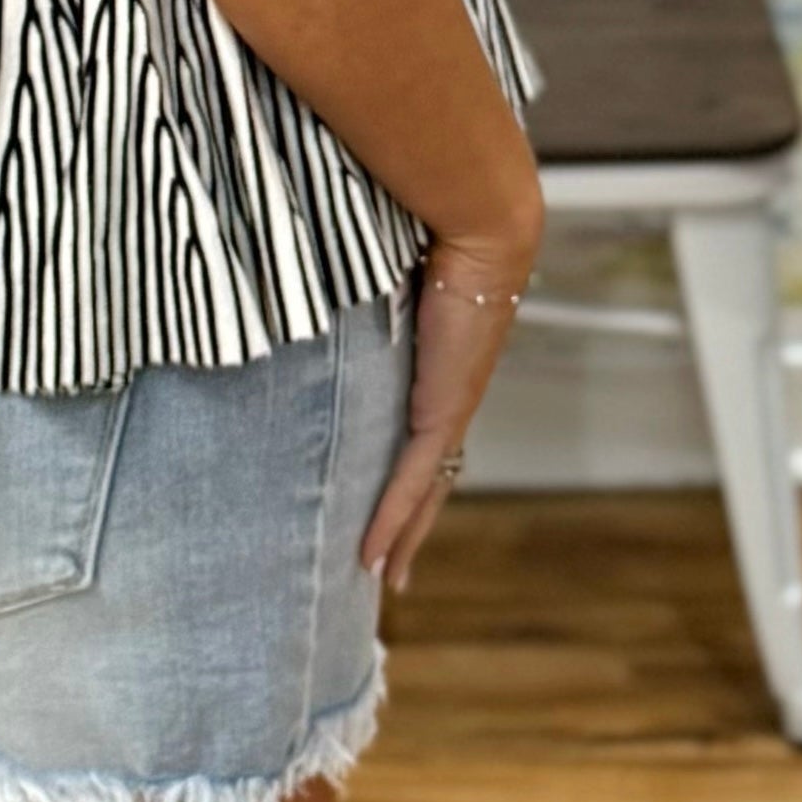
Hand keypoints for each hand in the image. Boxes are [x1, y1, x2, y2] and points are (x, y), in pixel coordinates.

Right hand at [359, 202, 542, 595]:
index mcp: (444, 365)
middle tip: (389, 566)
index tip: (393, 501)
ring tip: (383, 577)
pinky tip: (374, 556)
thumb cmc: (435, 228)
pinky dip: (393, 520)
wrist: (481, 224)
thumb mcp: (388, 267)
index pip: (425, 432)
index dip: (410, 471)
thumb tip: (320, 261)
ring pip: (426, 491)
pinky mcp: (441, 409)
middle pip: (431, 477)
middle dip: (410, 524)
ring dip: (403, 537)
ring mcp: (449, 407)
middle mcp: (451, 394)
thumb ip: (362, 279)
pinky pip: (413, 479)